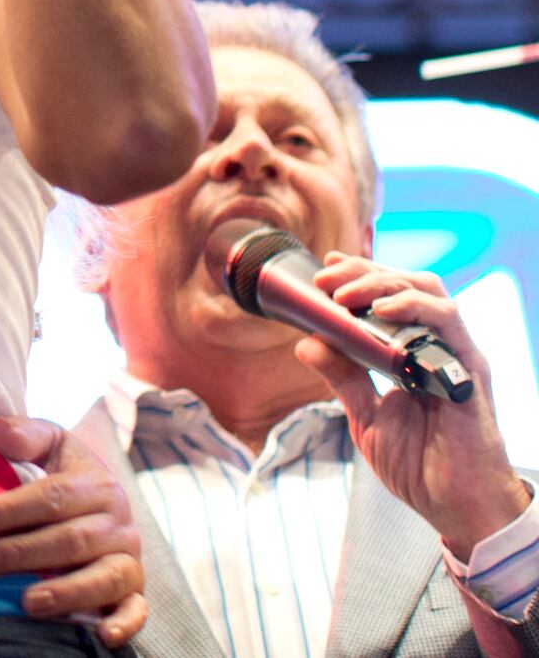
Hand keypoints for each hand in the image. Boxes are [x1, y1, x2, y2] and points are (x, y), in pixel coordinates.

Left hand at [0, 416, 147, 645]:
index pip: (52, 497)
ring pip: (103, 577)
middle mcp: (119, 522)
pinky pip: (136, 609)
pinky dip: (124, 623)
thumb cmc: (61, 471)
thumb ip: (23, 433)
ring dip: (66, 592)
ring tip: (27, 602)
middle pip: (70, 540)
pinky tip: (102, 636)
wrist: (99, 501)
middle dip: (19, 553)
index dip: (9, 509)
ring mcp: (128, 558)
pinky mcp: (134, 589)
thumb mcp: (47, 443)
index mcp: (97, 483)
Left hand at [296, 254, 528, 557]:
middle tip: (326, 277)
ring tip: (346, 295)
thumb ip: (343, 379)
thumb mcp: (366, 418)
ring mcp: (454, 355)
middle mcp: (436, 348)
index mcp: (412, 355)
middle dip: (364, 272)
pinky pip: (449, 323)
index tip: (325, 268)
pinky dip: (414, 307)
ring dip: (383, 284)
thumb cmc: (418, 466)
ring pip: (428, 292)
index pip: (390, 298)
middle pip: (407, 284)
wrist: (455, 506)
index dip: (361, 276)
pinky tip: (381, 311)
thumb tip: (305, 343)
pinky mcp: (469, 370)